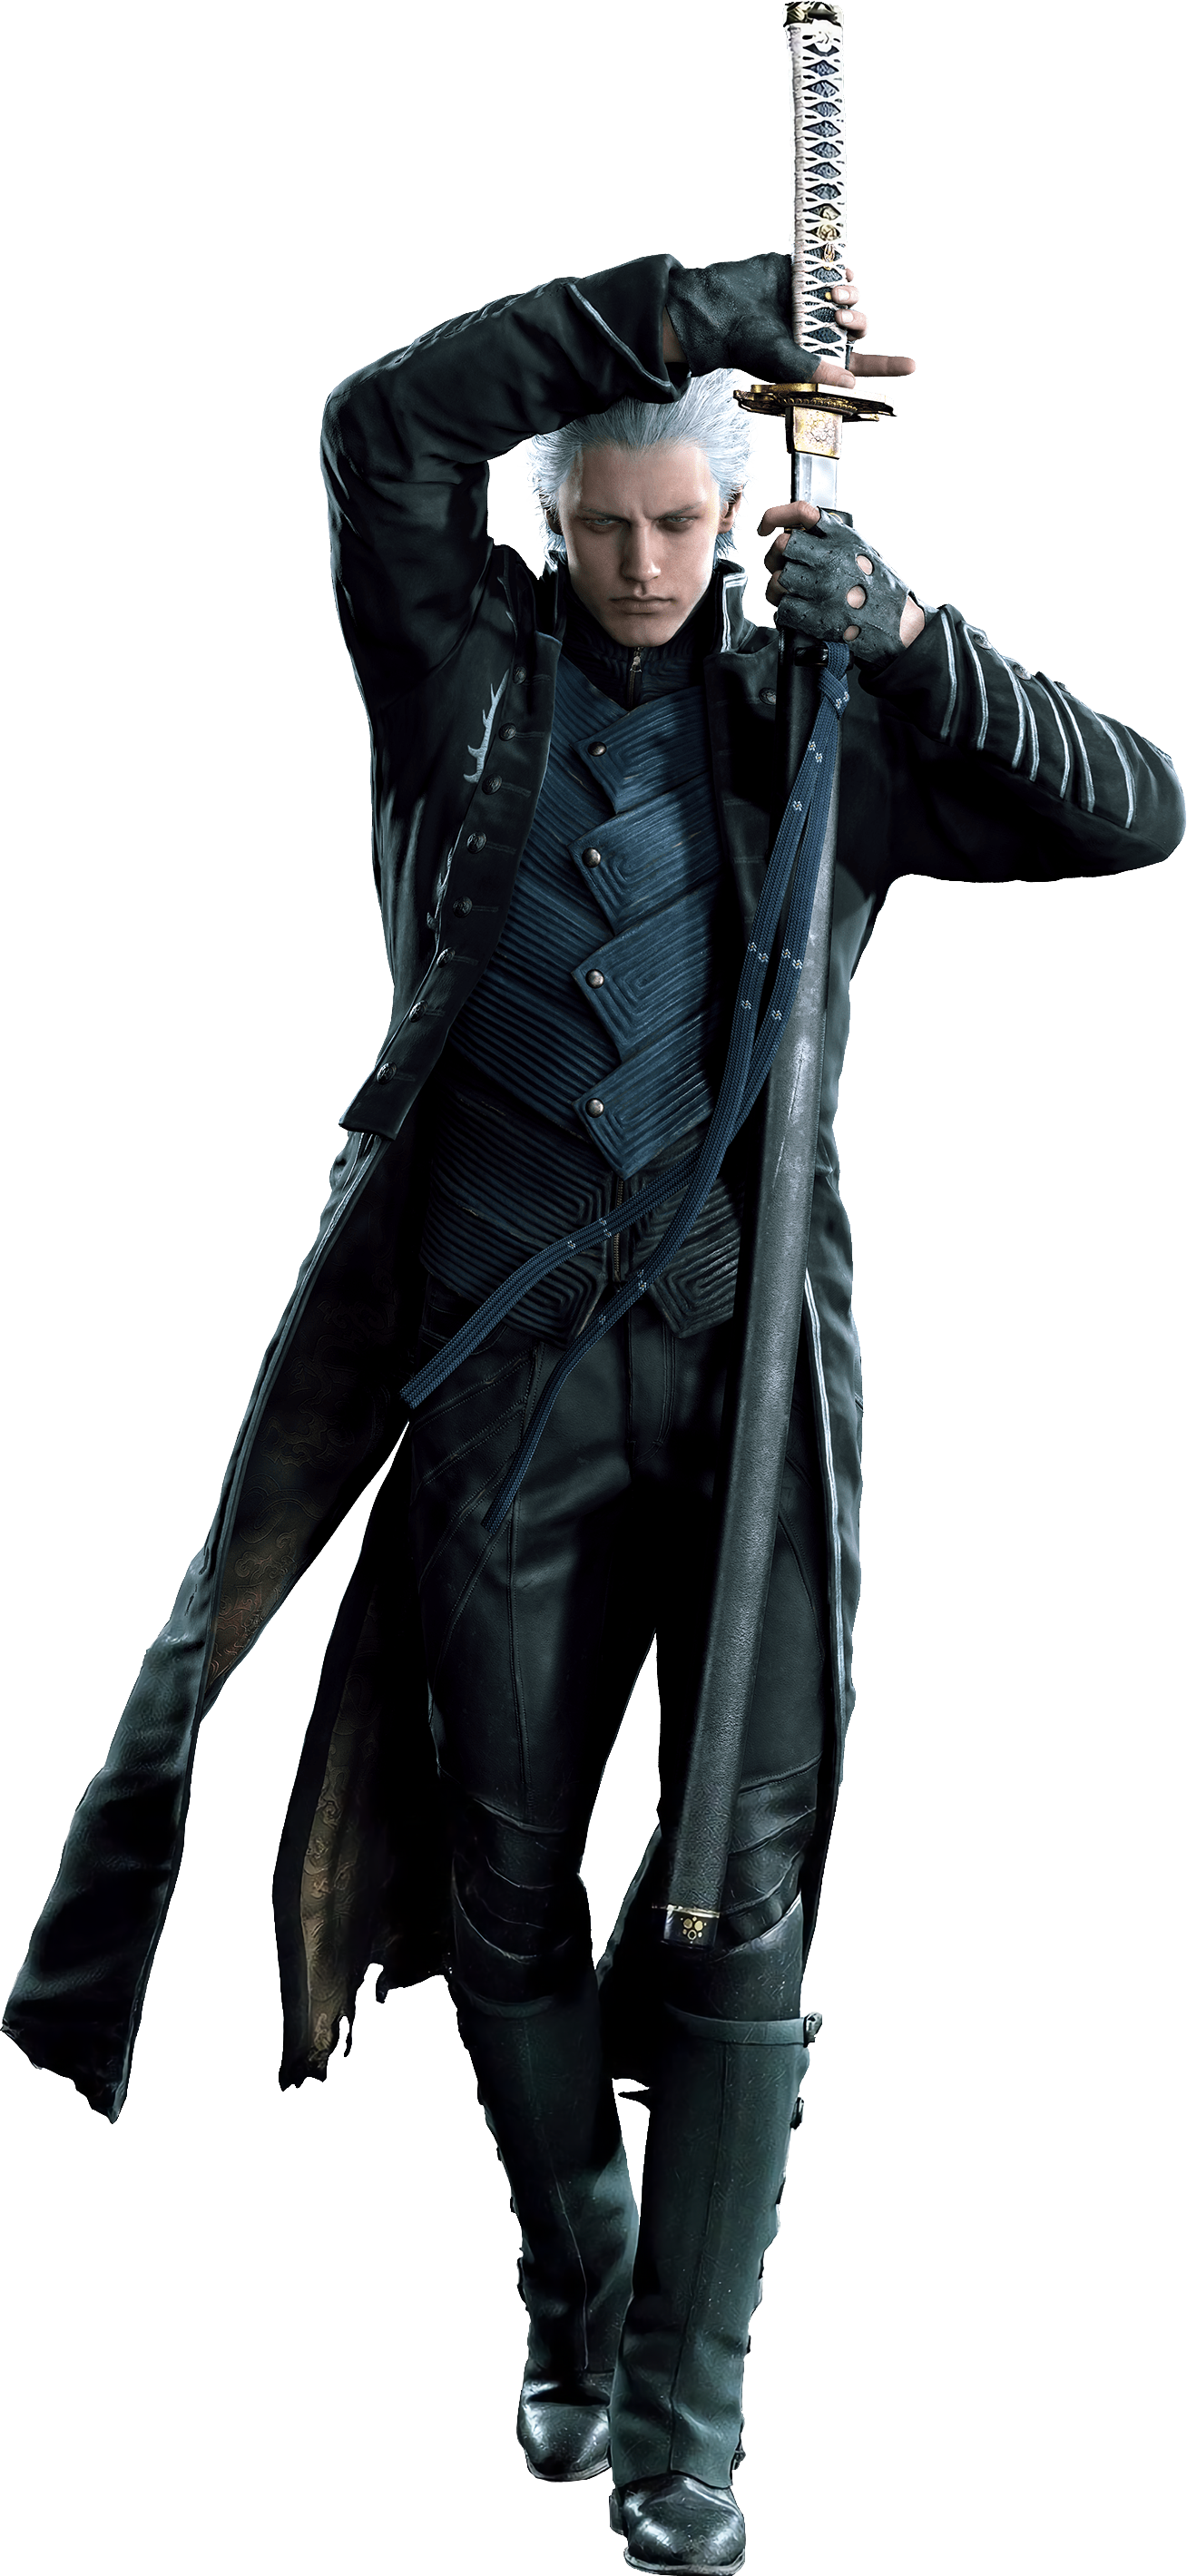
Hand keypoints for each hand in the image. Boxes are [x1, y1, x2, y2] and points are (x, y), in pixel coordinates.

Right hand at [662, 252, 913, 388]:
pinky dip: (844, 272)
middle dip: (860, 322)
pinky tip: (837, 276)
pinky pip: (839, 271)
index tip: (914, 364)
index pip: (860, 366)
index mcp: (817, 359)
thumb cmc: (743, 343)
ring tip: (834, 296)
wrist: (718, 308)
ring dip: (853, 296)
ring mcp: (814, 303)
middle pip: (860, 328)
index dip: (888, 365)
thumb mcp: (782, 363)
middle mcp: (820, 332)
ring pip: (854, 299)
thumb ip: (815, 371)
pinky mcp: (806, 275)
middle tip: (842, 318)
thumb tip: (851, 381)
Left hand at [758, 501, 926, 664]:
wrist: (898, 623)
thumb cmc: (880, 587)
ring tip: (791, 594)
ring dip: (778, 589)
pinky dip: (785, 613)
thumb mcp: (861, 549)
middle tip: (782, 567)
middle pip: (781, 546)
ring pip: (778, 580)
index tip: (764, 527)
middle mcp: (831, 558)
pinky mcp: (818, 617)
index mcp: (842, 537)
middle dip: (777, 558)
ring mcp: (823, 588)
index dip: (774, 516)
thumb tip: (796, 533)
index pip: (800, 513)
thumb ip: (831, 538)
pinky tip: (797, 612)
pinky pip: (782, 609)